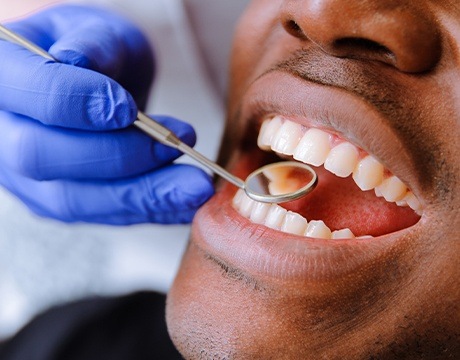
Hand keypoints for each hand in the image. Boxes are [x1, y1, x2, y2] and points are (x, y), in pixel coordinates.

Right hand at [0, 5, 213, 223]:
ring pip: (76, 200)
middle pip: (43, 157)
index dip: (78, 103)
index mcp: (5, 79)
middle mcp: (4, 134)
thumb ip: (92, 44)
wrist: (96, 87)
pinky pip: (103, 216)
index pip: (30, 96)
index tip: (129, 108)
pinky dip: (150, 211)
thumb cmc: (97, 53)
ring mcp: (26, 177)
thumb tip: (78, 62)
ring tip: (196, 186)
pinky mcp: (60, 202)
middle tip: (176, 143)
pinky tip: (185, 203)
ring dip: (143, 195)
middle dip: (118, 155)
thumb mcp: (98, 32)